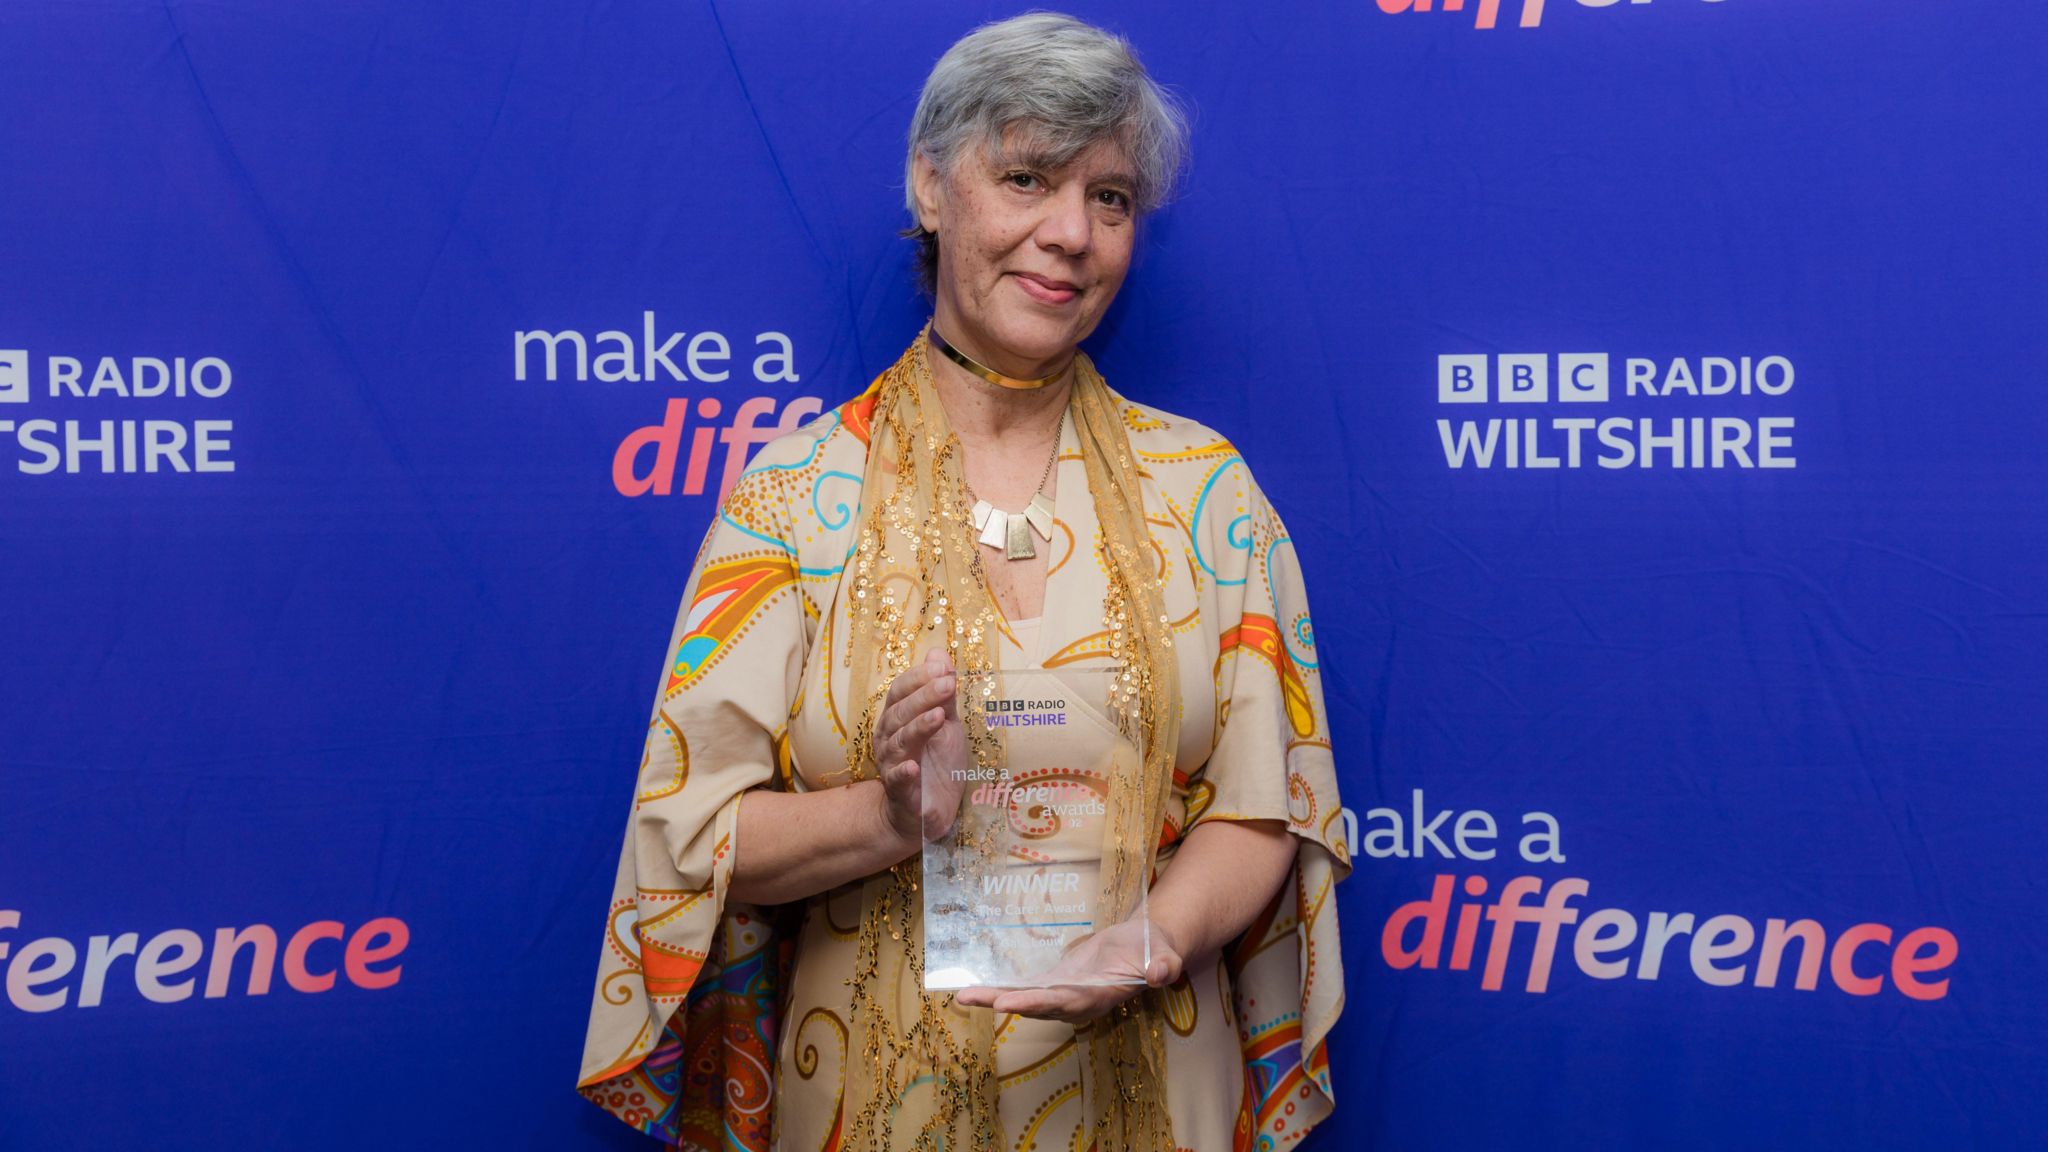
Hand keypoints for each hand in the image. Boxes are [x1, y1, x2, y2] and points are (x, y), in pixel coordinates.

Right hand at [875, 648, 966, 844]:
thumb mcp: (946, 725)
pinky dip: (903, 773)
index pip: (901, 691)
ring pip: (900, 741)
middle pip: (901, 712)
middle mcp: (888, 738)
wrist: (924, 812)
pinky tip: (913, 767)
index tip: (942, 667)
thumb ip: (943, 695)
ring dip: (919, 727)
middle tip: (947, 684)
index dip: (919, 677)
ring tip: (939, 716)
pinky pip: (897, 780)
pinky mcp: (900, 792)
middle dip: (924, 696)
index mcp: (897, 719)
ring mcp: (891, 765)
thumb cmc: (934, 764)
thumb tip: (940, 654)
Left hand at [952, 917, 1183, 1025]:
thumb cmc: (1156, 948)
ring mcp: (1064, 995)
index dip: (1039, 1003)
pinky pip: (1025, 988)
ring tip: (961, 997)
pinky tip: (974, 989)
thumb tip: (1160, 973)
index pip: (1067, 1002)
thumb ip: (1163, 964)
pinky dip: (1000, 988)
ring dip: (993, 998)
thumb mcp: (1164, 953)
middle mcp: (1078, 1001)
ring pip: (1025, 999)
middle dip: (1006, 1002)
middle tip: (972, 1000)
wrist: (1145, 947)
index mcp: (1101, 996)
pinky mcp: (1056, 984)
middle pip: (1038, 1005)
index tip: (1010, 1002)